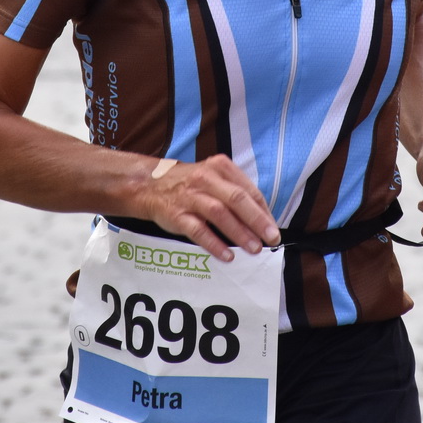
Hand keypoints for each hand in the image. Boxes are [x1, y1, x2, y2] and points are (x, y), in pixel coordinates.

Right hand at [132, 155, 281, 261]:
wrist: (149, 185)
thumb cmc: (189, 184)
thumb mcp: (213, 177)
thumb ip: (234, 193)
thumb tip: (261, 220)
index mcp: (220, 167)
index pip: (248, 190)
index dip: (263, 211)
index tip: (273, 229)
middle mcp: (206, 179)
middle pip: (237, 199)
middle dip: (257, 220)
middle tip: (271, 238)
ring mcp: (190, 196)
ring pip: (219, 213)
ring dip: (239, 232)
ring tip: (254, 249)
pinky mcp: (177, 214)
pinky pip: (198, 230)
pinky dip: (214, 243)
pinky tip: (227, 255)